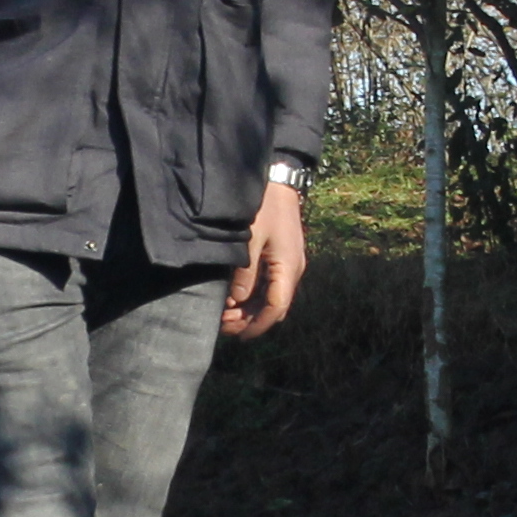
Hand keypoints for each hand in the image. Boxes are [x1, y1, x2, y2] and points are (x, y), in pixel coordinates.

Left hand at [221, 177, 309, 337]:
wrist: (279, 181)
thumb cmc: (263, 207)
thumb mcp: (250, 239)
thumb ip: (244, 273)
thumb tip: (235, 302)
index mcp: (288, 267)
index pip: (275, 308)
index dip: (257, 325)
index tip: (237, 335)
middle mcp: (293, 270)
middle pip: (275, 307)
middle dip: (251, 321)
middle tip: (223, 325)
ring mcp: (289, 263)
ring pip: (273, 298)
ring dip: (251, 310)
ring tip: (226, 315)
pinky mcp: (282, 257)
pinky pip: (271, 285)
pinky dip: (254, 296)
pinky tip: (235, 297)